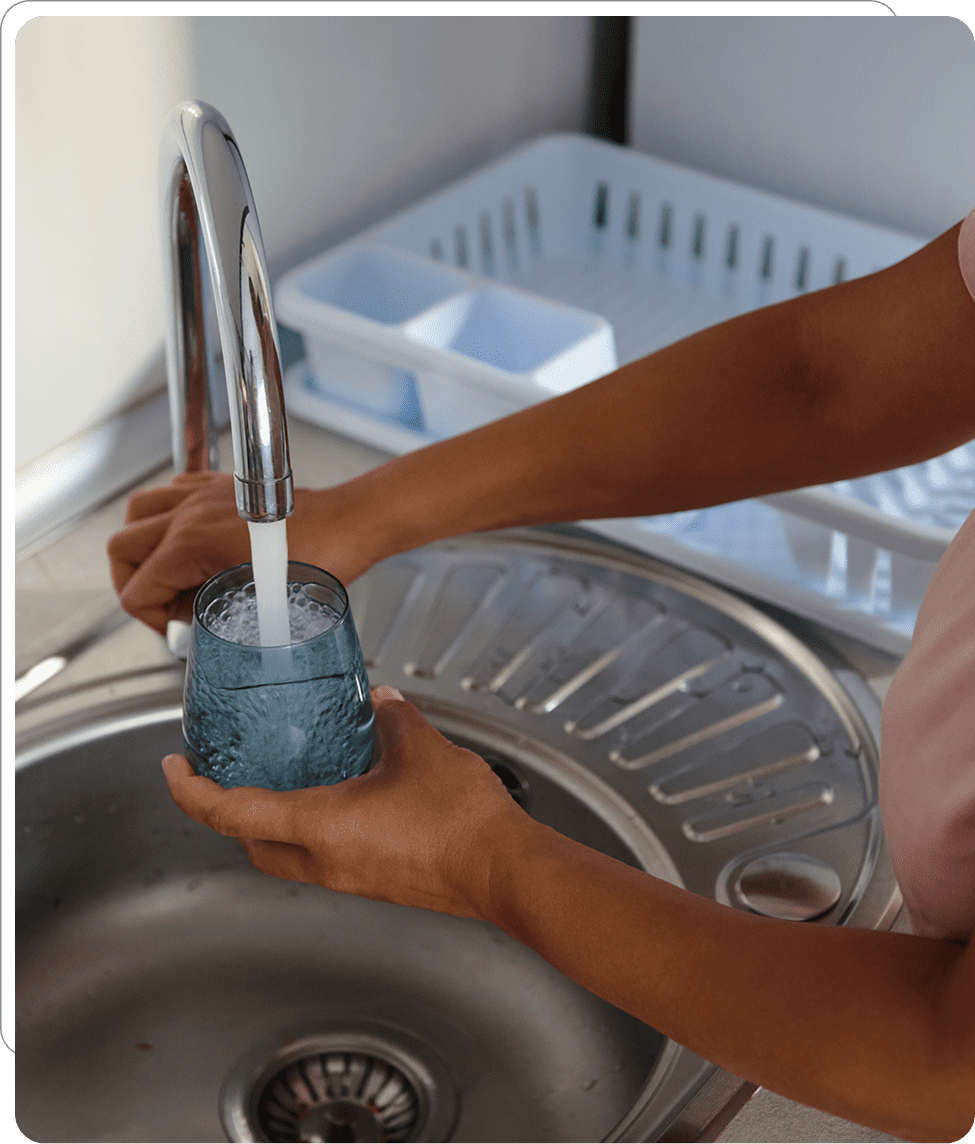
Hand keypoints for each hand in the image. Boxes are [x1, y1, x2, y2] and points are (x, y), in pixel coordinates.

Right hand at [108, 470, 379, 634]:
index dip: (152, 619)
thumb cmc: (316, 559)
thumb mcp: (254, 604)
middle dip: (133, 584)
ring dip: (142, 546)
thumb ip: (208, 614)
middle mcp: (189, 513)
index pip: (136, 588)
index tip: (178, 631)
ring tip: (164, 572)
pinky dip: (165, 516)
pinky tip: (185, 539)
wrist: (345, 525)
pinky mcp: (219, 486)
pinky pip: (171, 492)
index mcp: (190, 543)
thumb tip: (187, 627)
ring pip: (139, 513)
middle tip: (161, 607)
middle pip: (123, 548)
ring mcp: (203, 495)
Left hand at [161, 687, 533, 920]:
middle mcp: (324, 862)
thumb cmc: (460, 821)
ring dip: (270, 824)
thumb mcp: (420, 747)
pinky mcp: (375, 884)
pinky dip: (310, 832)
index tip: (174, 767)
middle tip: (222, 777)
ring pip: (286, 856)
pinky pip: (323, 859)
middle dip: (226, 812)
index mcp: (319, 827)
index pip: (230, 812)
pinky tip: (340, 800)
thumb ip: (392, 718)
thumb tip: (380, 702)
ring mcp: (349, 879)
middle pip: (250, 843)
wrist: (503, 870)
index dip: (191, 790)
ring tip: (279, 783)